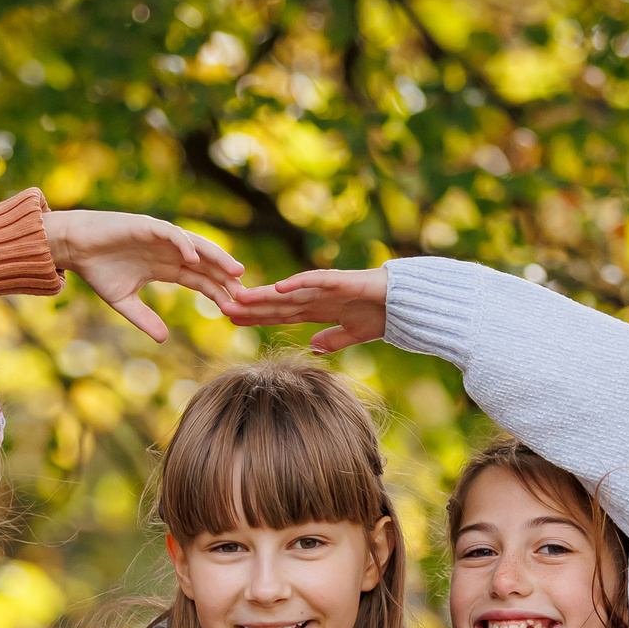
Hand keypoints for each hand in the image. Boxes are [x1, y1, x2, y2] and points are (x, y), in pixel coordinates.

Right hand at [42, 209, 244, 340]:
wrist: (74, 247)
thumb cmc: (98, 270)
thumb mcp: (124, 302)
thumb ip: (145, 319)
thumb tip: (164, 339)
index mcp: (167, 267)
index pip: (200, 280)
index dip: (217, 293)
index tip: (234, 308)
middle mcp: (169, 251)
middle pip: (206, 264)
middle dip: (226, 277)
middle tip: (246, 293)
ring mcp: (160, 237)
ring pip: (196, 246)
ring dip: (217, 257)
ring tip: (235, 270)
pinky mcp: (147, 226)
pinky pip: (171, 234)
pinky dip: (183, 245)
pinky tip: (194, 259)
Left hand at [225, 268, 387, 352]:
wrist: (406, 303)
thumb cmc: (382, 315)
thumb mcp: (352, 335)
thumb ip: (332, 339)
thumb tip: (312, 346)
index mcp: (317, 310)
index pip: (279, 314)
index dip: (256, 317)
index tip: (232, 319)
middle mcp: (316, 297)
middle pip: (277, 303)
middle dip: (251, 306)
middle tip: (221, 306)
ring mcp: (326, 287)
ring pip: (288, 291)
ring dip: (264, 294)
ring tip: (240, 297)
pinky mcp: (340, 281)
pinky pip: (314, 281)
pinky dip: (296, 283)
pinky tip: (278, 288)